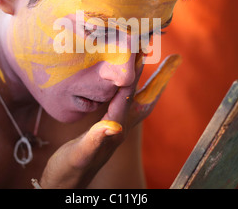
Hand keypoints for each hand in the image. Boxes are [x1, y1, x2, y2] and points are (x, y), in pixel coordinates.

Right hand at [39, 54, 181, 187]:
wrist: (64, 186)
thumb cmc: (69, 171)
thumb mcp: (80, 156)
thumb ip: (95, 141)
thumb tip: (114, 128)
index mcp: (114, 130)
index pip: (128, 96)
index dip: (133, 74)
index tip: (141, 51)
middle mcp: (119, 127)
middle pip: (144, 98)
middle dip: (159, 79)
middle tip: (174, 59)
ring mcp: (114, 128)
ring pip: (135, 101)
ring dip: (147, 83)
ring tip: (157, 66)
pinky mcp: (104, 129)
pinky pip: (121, 105)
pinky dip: (127, 91)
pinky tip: (122, 84)